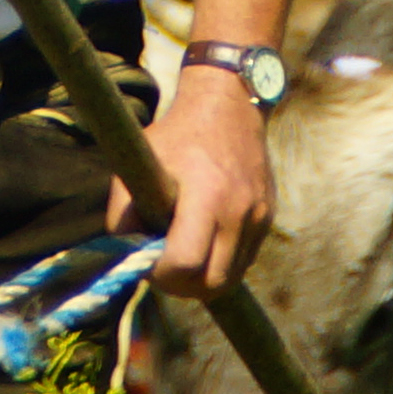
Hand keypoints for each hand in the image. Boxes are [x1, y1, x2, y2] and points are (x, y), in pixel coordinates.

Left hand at [121, 70, 275, 299]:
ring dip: (203, 279)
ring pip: (231, 278)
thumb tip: (124, 256)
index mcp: (206, 194)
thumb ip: (125, 213)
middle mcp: (238, 210)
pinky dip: (221, 263)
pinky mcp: (268, 218)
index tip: (147, 262)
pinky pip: (243, 261)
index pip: (185, 261)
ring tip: (183, 257)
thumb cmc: (176, 135)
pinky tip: (204, 241)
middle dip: (183, 286)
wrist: (229, 107)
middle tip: (164, 270)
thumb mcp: (140, 164)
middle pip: (212, 283)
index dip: (160, 274)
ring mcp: (258, 217)